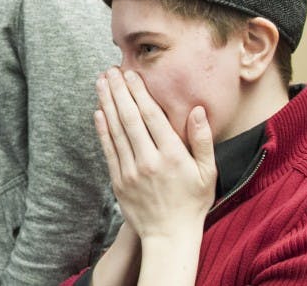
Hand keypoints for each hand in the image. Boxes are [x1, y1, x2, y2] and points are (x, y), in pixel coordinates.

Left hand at [94, 67, 216, 240]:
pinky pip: (108, 150)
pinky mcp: (118, 181)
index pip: (151, 116)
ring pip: (116, 131)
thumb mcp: (208, 172)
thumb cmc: (193, 202)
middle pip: (129, 119)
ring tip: (101, 83)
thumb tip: (198, 110)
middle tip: (110, 71)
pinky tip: (98, 112)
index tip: (130, 74)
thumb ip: (203, 140)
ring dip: (107, 104)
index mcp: (173, 156)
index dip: (139, 93)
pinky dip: (102, 130)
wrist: (170, 237)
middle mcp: (149, 161)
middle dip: (118, 91)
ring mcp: (131, 171)